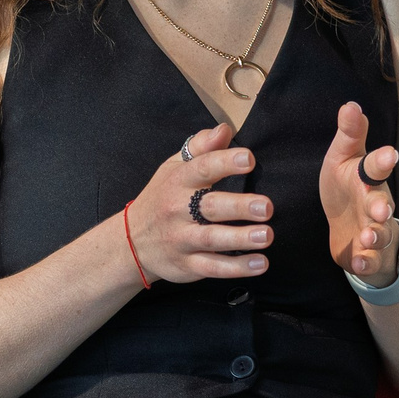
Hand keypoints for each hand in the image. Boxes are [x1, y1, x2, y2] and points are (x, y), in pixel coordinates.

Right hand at [122, 122, 274, 283]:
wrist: (131, 241)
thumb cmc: (162, 197)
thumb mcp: (174, 167)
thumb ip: (201, 148)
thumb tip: (225, 129)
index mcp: (179, 182)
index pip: (202, 168)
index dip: (225, 162)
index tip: (249, 159)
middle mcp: (178, 211)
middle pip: (209, 207)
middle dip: (238, 206)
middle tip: (266, 206)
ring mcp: (182, 240)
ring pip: (212, 240)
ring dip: (241, 238)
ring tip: (267, 235)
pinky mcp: (187, 265)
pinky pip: (212, 267)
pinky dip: (236, 268)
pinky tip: (259, 264)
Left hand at [318, 100, 398, 287]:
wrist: (347, 229)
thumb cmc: (346, 188)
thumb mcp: (342, 159)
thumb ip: (349, 135)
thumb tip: (351, 105)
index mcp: (366, 177)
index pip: (376, 166)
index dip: (384, 160)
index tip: (391, 153)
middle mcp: (375, 202)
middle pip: (382, 203)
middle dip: (382, 205)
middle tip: (381, 208)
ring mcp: (374, 229)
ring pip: (380, 233)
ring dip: (376, 235)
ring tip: (367, 237)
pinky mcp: (366, 254)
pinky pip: (370, 260)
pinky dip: (367, 263)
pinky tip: (359, 264)